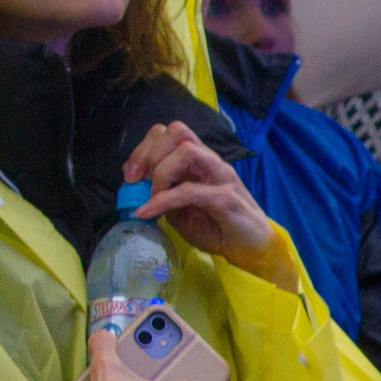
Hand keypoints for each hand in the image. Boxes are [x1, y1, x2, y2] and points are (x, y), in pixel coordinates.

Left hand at [124, 121, 278, 266]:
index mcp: (198, 162)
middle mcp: (210, 162)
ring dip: (160, 172)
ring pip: (187, 151)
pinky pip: (189, 190)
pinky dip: (162, 200)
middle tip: (135, 181)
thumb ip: (163, 195)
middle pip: (177, 131)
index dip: (144, 148)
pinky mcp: (226, 197)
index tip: (130, 176)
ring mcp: (221, 176)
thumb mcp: (180, 211)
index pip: (169, 133)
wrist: (250, 250)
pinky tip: (149, 212)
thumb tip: (136, 190)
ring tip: (150, 197)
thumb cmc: (217, 228)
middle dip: (148, 153)